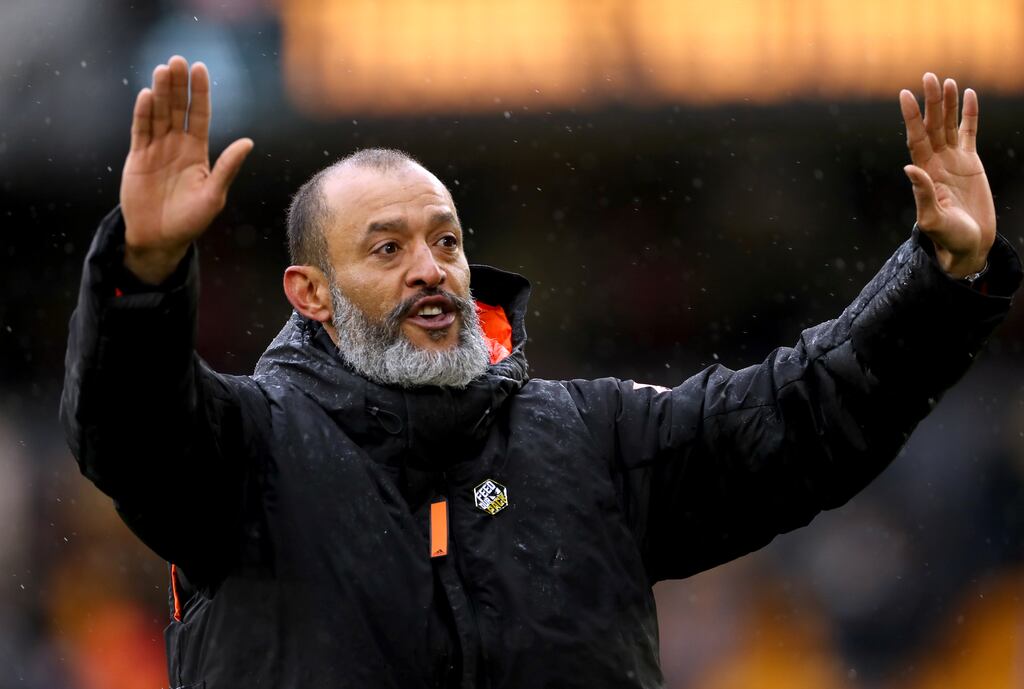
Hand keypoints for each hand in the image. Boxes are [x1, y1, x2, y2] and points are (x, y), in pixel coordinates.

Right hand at [121, 56, 253, 283]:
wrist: (160, 239)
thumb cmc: (191, 221)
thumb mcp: (213, 195)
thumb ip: (227, 168)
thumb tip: (248, 142)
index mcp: (197, 152)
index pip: (199, 115)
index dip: (199, 93)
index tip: (200, 68)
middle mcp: (177, 146)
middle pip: (177, 108)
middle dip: (178, 85)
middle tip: (178, 59)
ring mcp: (156, 150)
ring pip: (158, 114)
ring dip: (160, 92)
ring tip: (163, 69)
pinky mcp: (137, 158)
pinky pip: (140, 131)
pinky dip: (143, 114)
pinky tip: (147, 95)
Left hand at [900, 73, 994, 278]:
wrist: (968, 245)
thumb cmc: (948, 237)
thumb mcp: (933, 219)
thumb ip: (923, 195)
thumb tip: (910, 168)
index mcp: (923, 173)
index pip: (915, 138)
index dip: (910, 117)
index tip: (905, 95)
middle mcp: (935, 162)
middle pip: (931, 125)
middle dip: (931, 102)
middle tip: (929, 76)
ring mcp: (952, 160)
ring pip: (948, 125)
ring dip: (947, 104)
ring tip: (946, 81)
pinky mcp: (970, 161)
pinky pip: (969, 132)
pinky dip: (969, 114)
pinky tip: (968, 95)